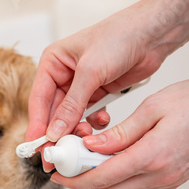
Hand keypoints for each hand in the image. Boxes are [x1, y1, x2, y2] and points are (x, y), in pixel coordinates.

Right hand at [25, 4, 165, 144]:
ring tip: (86, 136)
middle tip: (60, 154)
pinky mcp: (98, 94)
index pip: (39, 100)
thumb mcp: (91, 71)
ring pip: (71, 117)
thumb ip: (72, 104)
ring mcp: (81, 86)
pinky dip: (94, 123)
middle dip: (58, 133)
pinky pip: (89, 116)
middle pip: (53, 112)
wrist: (151, 34)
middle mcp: (63, 76)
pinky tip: (103, 122)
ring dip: (78, 129)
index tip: (37, 147)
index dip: (37, 125)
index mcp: (53, 63)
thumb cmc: (119, 37)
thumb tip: (55, 131)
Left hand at [50, 74, 188, 188]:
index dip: (76, 177)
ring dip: (101, 186)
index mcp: (151, 155)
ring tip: (88, 168)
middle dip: (83, 181)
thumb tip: (92, 147)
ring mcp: (170, 181)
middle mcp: (161, 174)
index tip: (60, 172)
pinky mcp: (177, 181)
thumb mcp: (152, 107)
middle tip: (70, 166)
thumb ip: (120, 133)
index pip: (102, 176)